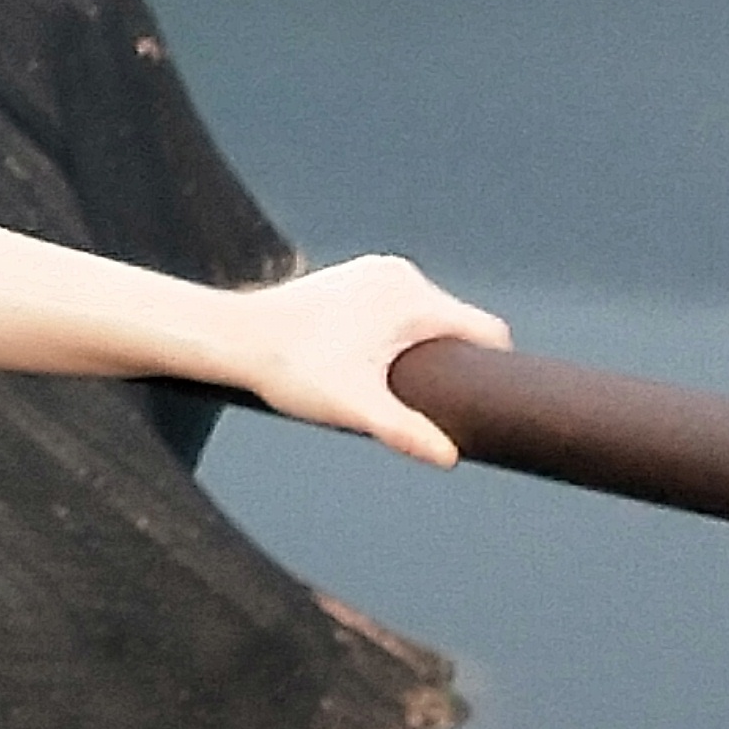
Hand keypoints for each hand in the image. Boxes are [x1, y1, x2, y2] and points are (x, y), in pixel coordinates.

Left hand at [227, 254, 513, 464]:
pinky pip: (401, 310)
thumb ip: (406, 431)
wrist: (234, 337)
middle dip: (455, 365)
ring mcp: (375, 272)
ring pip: (428, 319)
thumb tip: (449, 456)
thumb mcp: (355, 406)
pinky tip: (380, 366)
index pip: (486, 332)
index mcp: (411, 297)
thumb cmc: (291, 367)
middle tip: (434, 405)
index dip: (494, 372)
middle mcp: (399, 274)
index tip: (488, 405)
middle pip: (458, 327)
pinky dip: (401, 336)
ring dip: (425, 351)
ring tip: (400, 388)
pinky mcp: (356, 279)